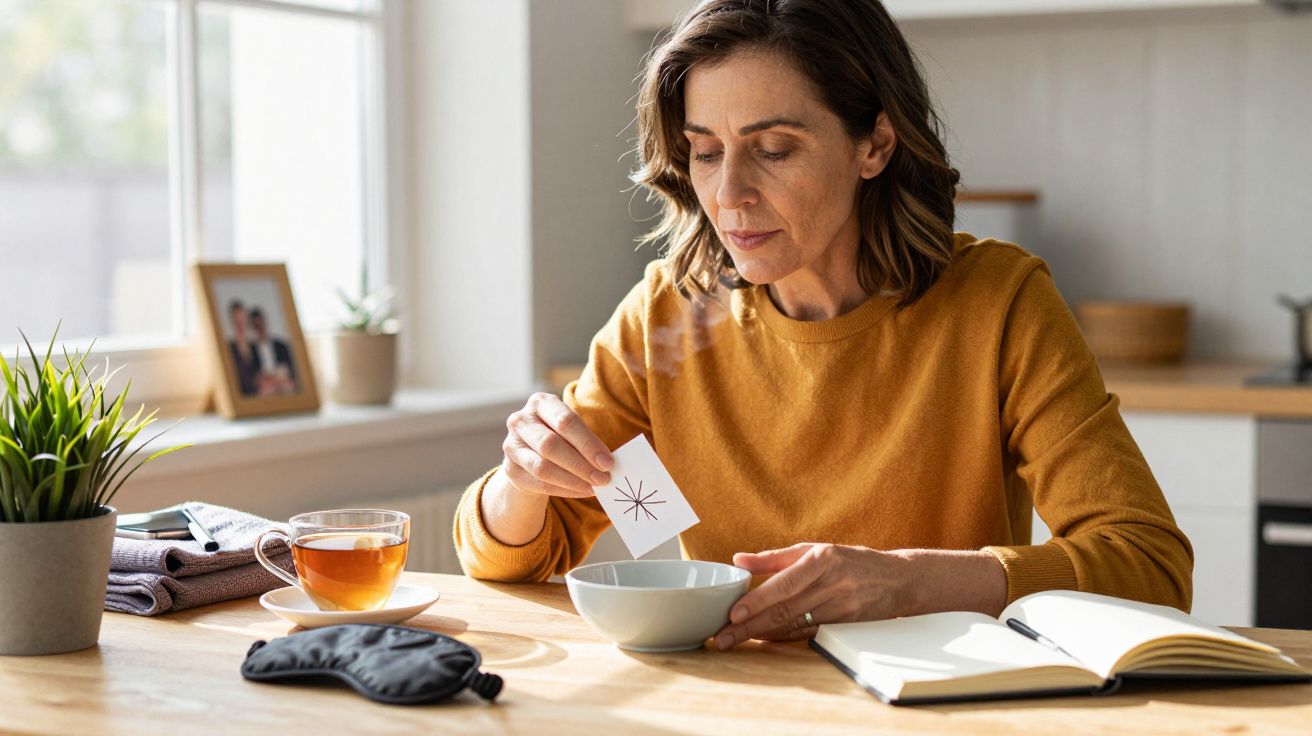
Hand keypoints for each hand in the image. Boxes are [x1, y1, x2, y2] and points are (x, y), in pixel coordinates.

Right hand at [500, 392, 611, 498]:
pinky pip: (539, 484)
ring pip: (543, 467)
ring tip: (593, 486)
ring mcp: (511, 446)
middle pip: (550, 445)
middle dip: (580, 464)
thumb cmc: (560, 435)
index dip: (587, 443)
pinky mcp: (510, 469)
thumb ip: (587, 441)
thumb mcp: (571, 429)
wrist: (530, 451)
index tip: (607, 462)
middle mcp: (521, 421)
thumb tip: (607, 463)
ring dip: (572, 480)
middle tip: (602, 478)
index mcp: (540, 403)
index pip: (565, 421)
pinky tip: (582, 491)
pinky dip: (564, 490)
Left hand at [714, 543, 911, 649]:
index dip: (758, 601)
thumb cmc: (849, 560)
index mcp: (823, 559)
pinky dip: (783, 638)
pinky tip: (763, 640)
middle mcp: (833, 584)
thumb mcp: (814, 549)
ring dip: (762, 634)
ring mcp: (841, 608)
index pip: (784, 584)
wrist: (897, 579)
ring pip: (795, 625)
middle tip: (723, 636)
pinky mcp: (845, 626)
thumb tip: (738, 560)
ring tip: (734, 640)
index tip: (733, 613)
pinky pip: (808, 634)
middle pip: (785, 610)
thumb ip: (774, 557)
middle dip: (750, 626)